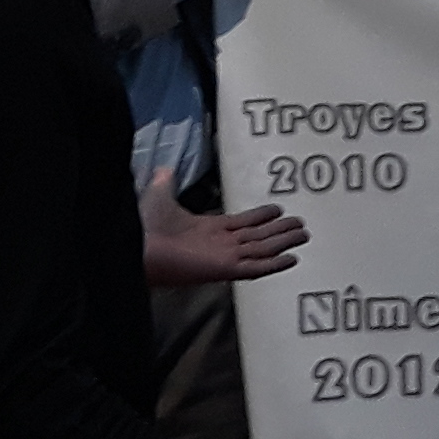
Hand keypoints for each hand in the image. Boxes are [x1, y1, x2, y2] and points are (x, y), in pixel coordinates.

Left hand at [139, 169, 304, 285]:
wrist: (136, 246)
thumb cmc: (143, 226)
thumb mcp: (158, 196)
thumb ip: (166, 183)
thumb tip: (165, 169)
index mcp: (208, 230)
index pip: (242, 224)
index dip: (261, 217)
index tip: (277, 210)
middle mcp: (219, 244)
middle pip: (258, 237)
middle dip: (280, 231)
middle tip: (300, 225)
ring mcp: (223, 257)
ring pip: (262, 249)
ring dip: (283, 242)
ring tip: (303, 235)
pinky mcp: (224, 269)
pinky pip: (255, 267)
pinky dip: (274, 264)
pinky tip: (292, 259)